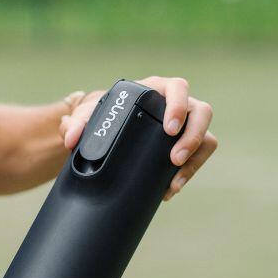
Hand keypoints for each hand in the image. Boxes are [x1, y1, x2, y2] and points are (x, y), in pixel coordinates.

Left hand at [59, 76, 217, 199]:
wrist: (110, 131)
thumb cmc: (104, 116)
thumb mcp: (89, 116)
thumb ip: (78, 124)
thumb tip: (70, 138)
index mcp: (157, 90)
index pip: (178, 88)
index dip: (179, 106)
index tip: (169, 128)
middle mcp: (177, 105)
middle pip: (202, 113)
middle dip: (192, 136)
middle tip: (174, 158)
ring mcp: (185, 126)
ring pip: (207, 138)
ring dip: (195, 160)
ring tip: (174, 180)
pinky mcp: (186, 146)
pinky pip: (198, 158)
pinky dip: (187, 174)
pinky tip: (170, 188)